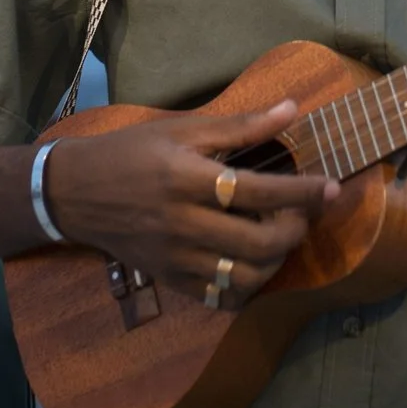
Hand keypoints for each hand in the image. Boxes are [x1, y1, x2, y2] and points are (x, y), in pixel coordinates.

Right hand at [42, 102, 340, 309]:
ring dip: (275, 261)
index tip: (330, 186)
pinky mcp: (169, 278)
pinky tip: (253, 263)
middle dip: (294, 230)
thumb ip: (240, 125)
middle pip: (258, 242)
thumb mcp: (182, 129)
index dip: (302, 191)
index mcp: (187, 178)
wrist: (75, 191)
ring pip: (243, 277)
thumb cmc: (131, 151)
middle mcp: (182, 222)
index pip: (259, 190)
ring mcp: (175, 257)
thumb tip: (292, 110)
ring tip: (280, 237)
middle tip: (303, 214)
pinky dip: (246, 286)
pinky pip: (219, 297)